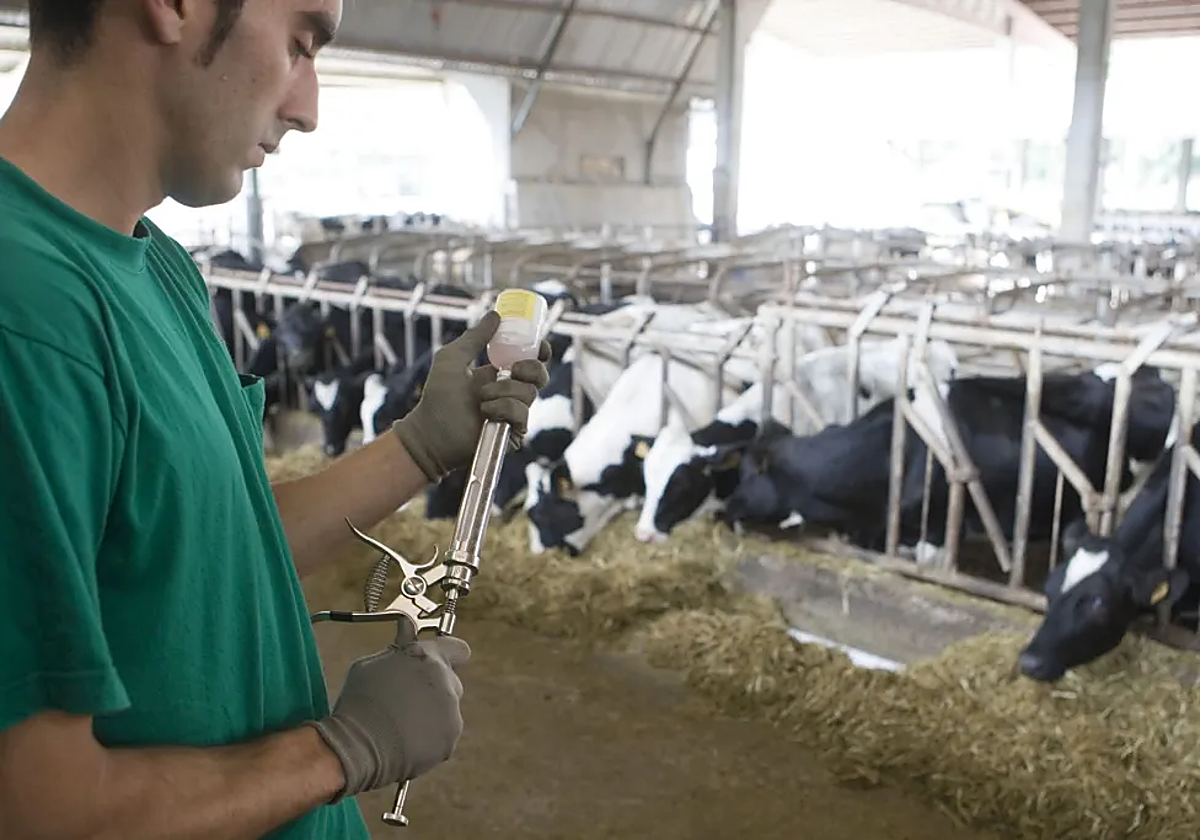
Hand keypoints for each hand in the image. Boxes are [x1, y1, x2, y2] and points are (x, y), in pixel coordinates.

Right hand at [306, 620, 471, 801]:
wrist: (357, 743)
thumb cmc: (359, 702)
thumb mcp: (371, 664)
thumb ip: (398, 650)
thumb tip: (407, 634)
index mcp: (428, 657)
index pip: (458, 649)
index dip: (450, 656)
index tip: (441, 664)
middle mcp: (446, 681)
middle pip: (450, 684)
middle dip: (434, 692)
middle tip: (408, 702)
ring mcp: (451, 711)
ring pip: (447, 713)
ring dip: (431, 718)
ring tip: (400, 727)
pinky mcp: (449, 739)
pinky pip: (443, 738)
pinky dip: (429, 742)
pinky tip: (405, 743)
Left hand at [392, 310, 550, 481]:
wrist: (431, 431)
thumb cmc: (438, 397)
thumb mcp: (453, 358)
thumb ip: (474, 337)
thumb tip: (495, 314)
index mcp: (500, 373)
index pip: (531, 360)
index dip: (540, 351)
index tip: (540, 346)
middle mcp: (510, 393)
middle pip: (540, 376)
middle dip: (531, 368)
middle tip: (512, 369)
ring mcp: (513, 413)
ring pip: (529, 393)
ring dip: (504, 390)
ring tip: (481, 397)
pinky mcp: (513, 433)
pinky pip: (521, 414)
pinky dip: (502, 408)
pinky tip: (485, 412)